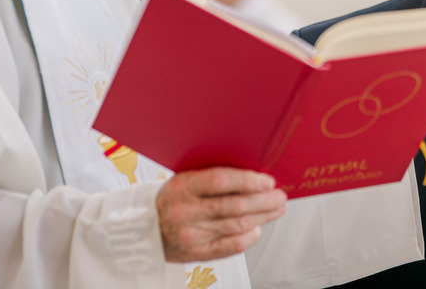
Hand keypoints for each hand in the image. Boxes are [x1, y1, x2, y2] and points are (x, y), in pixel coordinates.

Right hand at [156, 167, 286, 262]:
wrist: (145, 228)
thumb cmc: (173, 199)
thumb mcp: (185, 179)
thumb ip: (213, 177)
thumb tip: (253, 172)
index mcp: (183, 187)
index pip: (220, 181)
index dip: (248, 181)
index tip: (267, 181)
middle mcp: (186, 212)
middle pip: (234, 206)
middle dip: (264, 201)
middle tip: (280, 195)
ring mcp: (191, 234)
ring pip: (237, 226)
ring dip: (263, 217)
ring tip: (276, 209)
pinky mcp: (196, 253)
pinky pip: (230, 246)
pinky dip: (249, 237)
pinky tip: (257, 228)